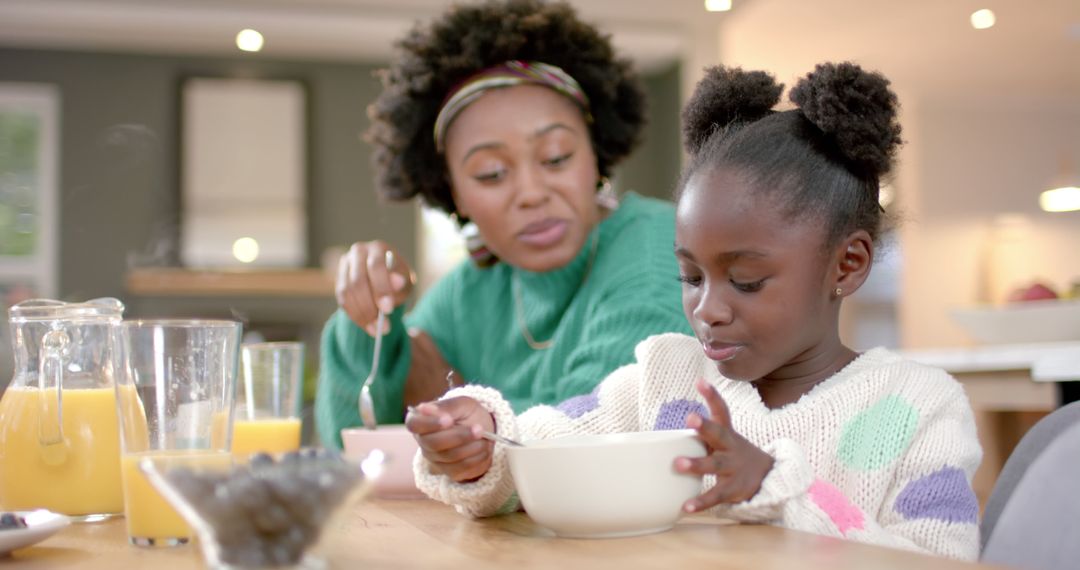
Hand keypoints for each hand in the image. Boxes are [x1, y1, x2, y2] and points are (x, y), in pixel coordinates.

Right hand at [335, 241, 414, 334]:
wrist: (385, 278)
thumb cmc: (398, 279)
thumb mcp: (406, 280)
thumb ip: (401, 282)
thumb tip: (397, 283)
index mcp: (377, 248)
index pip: (375, 267)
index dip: (381, 289)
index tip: (389, 310)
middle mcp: (358, 253)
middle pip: (358, 281)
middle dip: (370, 307)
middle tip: (383, 327)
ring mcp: (345, 266)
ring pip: (347, 292)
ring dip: (361, 315)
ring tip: (376, 330)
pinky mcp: (339, 280)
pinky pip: (342, 301)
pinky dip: (354, 316)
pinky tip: (367, 326)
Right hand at [406, 397, 495, 482]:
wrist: (482, 430)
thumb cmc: (467, 413)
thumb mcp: (461, 404)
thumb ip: (445, 407)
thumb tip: (423, 408)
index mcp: (420, 421)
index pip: (415, 424)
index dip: (430, 423)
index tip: (449, 420)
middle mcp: (423, 442)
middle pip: (434, 444)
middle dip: (459, 436)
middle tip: (479, 429)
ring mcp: (435, 460)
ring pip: (451, 457)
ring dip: (472, 446)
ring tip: (484, 436)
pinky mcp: (450, 472)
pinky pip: (463, 468)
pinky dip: (477, 457)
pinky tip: (483, 447)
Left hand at [675, 378, 774, 512]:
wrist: (767, 476)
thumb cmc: (732, 453)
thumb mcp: (723, 438)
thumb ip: (702, 431)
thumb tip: (666, 427)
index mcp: (726, 433)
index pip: (721, 411)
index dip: (712, 396)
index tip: (700, 382)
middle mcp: (731, 447)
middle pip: (719, 434)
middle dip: (706, 426)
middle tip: (691, 417)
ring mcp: (733, 468)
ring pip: (715, 464)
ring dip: (697, 464)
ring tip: (678, 463)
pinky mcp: (733, 489)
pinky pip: (715, 495)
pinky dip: (700, 502)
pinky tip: (686, 507)